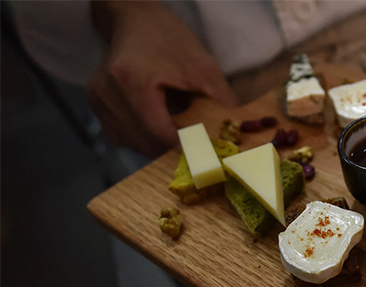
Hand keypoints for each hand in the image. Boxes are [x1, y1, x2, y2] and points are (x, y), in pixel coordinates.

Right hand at [88, 1, 237, 156]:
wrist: (136, 20)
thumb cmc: (170, 40)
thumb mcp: (203, 66)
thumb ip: (220, 100)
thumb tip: (235, 132)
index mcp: (132, 82)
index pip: (158, 133)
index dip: (183, 147)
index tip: (205, 152)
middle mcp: (107, 93)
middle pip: (144, 142)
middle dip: (171, 149)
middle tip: (195, 147)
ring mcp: (97, 100)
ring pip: (132, 143)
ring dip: (156, 145)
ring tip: (177, 131)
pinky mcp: (95, 103)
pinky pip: (121, 135)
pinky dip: (142, 137)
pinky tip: (158, 125)